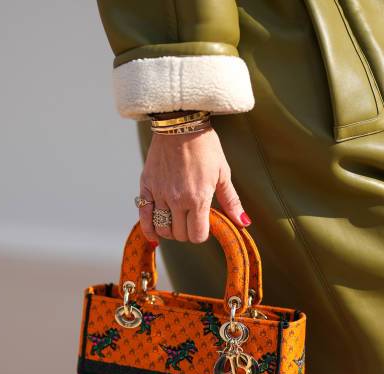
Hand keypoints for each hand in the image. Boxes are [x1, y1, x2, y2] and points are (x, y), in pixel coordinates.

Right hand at [139, 127, 250, 244]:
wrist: (181, 124)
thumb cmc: (206, 147)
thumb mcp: (223, 174)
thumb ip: (231, 202)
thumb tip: (243, 223)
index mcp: (198, 198)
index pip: (197, 235)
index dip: (202, 234)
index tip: (204, 225)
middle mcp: (177, 200)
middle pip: (180, 234)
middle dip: (187, 232)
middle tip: (192, 220)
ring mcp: (160, 194)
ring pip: (163, 228)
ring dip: (171, 231)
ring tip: (177, 222)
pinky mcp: (146, 187)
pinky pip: (144, 217)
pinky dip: (149, 230)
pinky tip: (155, 236)